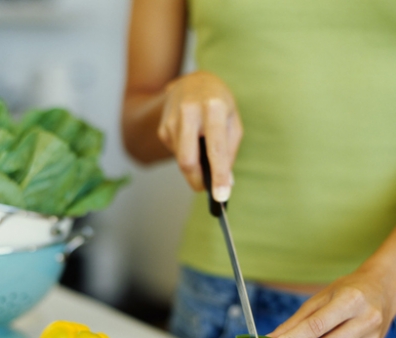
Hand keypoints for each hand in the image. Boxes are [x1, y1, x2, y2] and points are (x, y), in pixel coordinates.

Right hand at [157, 71, 242, 200]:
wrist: (192, 82)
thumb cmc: (218, 103)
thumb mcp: (233, 121)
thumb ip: (230, 151)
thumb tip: (226, 182)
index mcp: (213, 107)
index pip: (216, 149)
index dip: (219, 175)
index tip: (221, 196)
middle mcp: (189, 111)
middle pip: (187, 160)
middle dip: (197, 180)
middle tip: (206, 188)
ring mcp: (172, 119)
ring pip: (181, 159)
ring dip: (194, 165)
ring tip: (202, 148)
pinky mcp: (163, 128)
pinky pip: (176, 153)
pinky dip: (187, 153)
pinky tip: (191, 139)